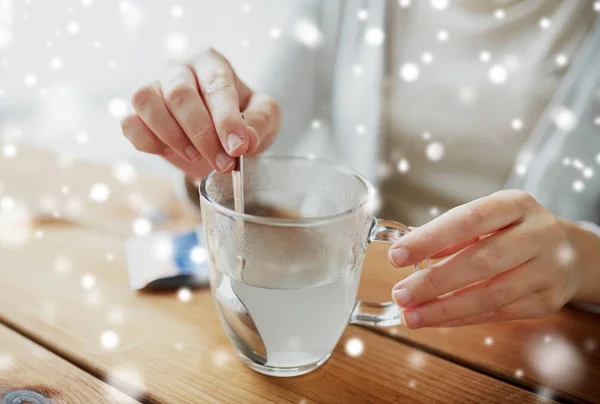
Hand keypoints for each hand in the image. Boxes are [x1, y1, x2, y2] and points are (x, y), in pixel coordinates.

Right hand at [120, 48, 279, 178]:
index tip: (237, 148)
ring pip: (148, 103)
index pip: (216, 85)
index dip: (226, 119)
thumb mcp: (264, 119)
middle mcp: (179, 71)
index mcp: (212, 64)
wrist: (220, 139)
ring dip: (173, 137)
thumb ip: (259, 123)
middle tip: (222, 164)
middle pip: (180, 95)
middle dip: (202, 135)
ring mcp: (154, 89)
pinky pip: (131, 123)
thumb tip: (245, 139)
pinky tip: (169, 153)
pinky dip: (147, 142)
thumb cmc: (243, 120)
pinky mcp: (136, 114)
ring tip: (196, 157)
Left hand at [388, 189, 589, 327]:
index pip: (469, 219)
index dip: (430, 239)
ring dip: (444, 308)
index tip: (396, 255)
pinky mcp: (547, 301)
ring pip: (491, 294)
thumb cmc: (513, 231)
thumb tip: (404, 249)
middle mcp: (538, 234)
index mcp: (516, 204)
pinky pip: (498, 314)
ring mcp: (547, 269)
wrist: (570, 252)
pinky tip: (435, 319)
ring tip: (411, 314)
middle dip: (435, 281)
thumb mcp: (488, 219)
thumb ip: (450, 233)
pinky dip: (461, 318)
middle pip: (481, 261)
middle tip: (401, 293)